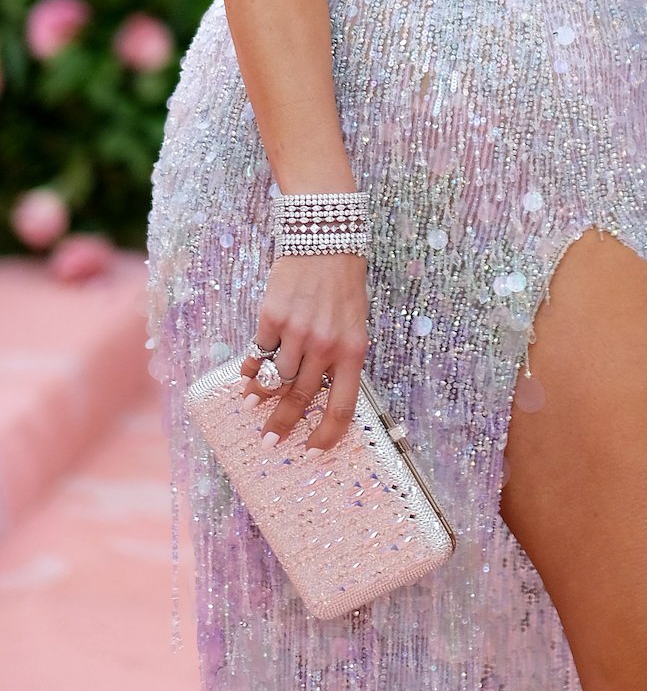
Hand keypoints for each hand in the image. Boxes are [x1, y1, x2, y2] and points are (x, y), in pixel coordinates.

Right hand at [238, 253, 368, 451]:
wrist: (327, 240)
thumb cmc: (344, 285)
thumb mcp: (354, 323)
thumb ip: (338, 357)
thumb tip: (315, 394)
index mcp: (353, 350)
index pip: (341, 407)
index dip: (326, 436)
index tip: (312, 451)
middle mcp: (325, 345)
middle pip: (300, 400)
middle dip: (282, 426)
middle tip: (270, 440)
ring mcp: (297, 332)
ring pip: (275, 380)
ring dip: (261, 396)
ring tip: (252, 404)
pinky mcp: (272, 317)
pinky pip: (259, 353)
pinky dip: (252, 367)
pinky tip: (248, 374)